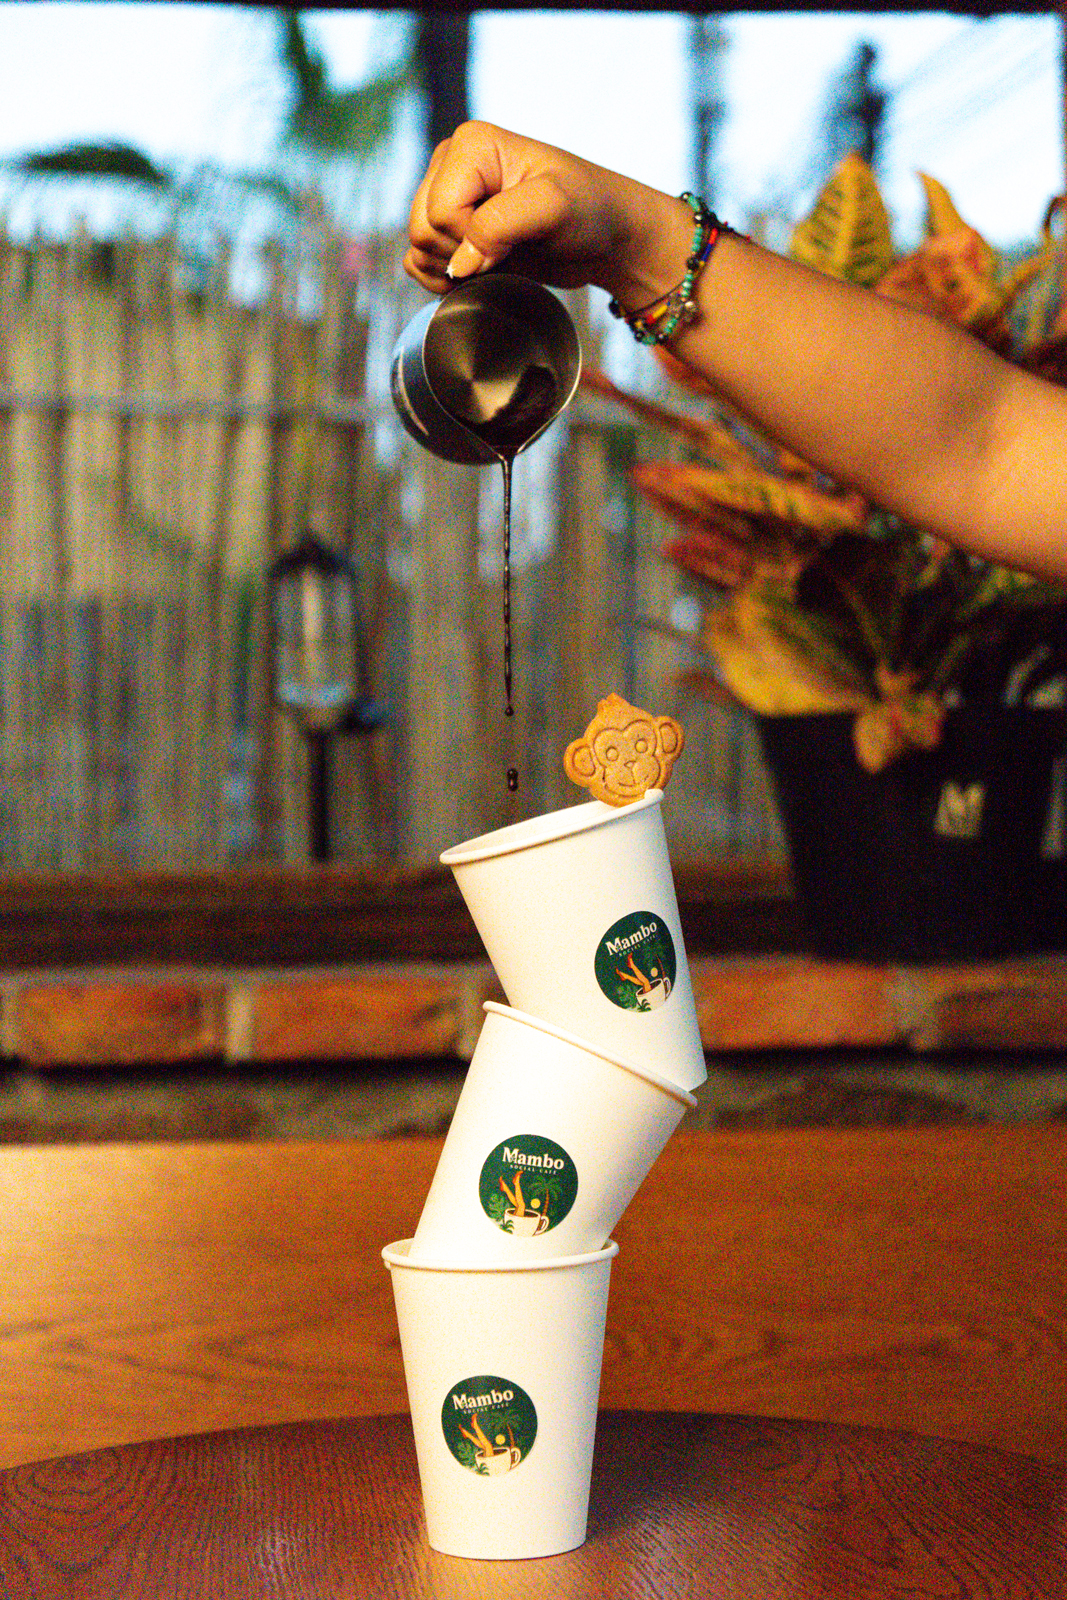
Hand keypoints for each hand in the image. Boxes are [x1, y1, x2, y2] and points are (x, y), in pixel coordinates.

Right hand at [404, 120, 690, 312]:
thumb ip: (501, 226)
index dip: (471, 237)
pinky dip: (443, 277)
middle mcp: (452, 164)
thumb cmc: (589, 210)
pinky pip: (418, 261)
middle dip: (463, 253)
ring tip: (501, 257)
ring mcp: (449, 197)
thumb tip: (458, 265)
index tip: (514, 236)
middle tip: (509, 249)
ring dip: (456, 267)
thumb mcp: (554, 208)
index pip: (439, 210)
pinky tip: (482, 272)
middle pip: (422, 229)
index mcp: (471, 144)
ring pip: (419, 247)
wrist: (605, 236)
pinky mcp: (452, 228)